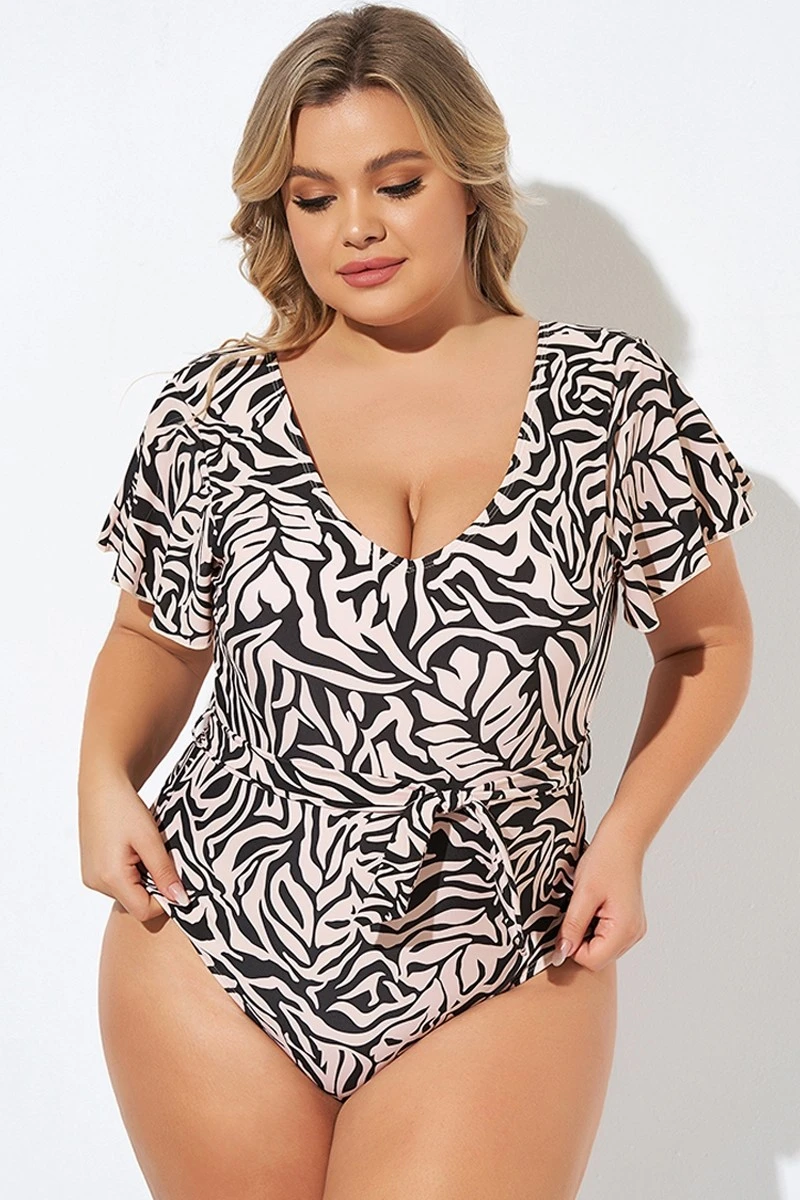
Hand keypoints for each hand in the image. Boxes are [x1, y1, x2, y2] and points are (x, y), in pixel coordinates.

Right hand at [79, 773, 189, 921]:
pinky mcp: (92, 869)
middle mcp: (96, 883)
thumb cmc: (124, 807)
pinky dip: (132, 870)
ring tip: (146, 848)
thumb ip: (165, 872)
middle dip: (154, 885)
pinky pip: (118, 881)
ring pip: (128, 891)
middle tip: (161, 856)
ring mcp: (91, 877)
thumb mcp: (150, 839)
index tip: (176, 876)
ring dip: (143, 876)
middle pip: (135, 902)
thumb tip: (180, 900)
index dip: (165, 899)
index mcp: (110, 877)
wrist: (100, 784)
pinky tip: (134, 848)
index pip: (144, 911)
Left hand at [553, 818, 647, 971]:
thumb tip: (561, 953)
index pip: (591, 961)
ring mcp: (633, 929)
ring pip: (601, 948)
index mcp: (624, 930)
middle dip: (579, 939)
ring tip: (586, 905)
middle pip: (597, 957)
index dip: (571, 946)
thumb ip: (572, 927)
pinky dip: (594, 926)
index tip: (565, 924)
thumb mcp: (582, 894)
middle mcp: (633, 935)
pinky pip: (606, 936)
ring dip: (586, 932)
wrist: (623, 840)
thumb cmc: (605, 861)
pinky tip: (592, 906)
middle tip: (575, 911)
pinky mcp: (629, 922)